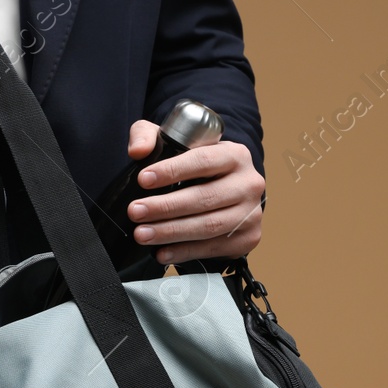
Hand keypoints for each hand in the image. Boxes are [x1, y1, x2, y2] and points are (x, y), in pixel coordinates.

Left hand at [124, 119, 264, 264]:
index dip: (172, 171)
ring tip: (142, 234)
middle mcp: (249, 183)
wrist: (227, 191)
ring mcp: (251, 213)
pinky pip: (213, 248)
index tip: (143, 179)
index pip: (202, 161)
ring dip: (171, 232)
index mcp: (235, 154)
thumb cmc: (197, 165)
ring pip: (209, 226)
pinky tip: (161, 251)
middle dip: (165, 207)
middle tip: (136, 211)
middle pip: (205, 197)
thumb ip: (149, 136)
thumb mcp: (174, 142)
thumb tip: (137, 151)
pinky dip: (184, 252)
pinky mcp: (249, 238)